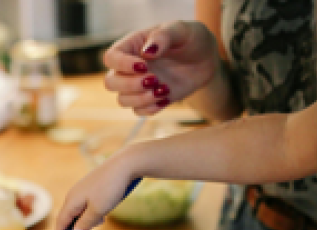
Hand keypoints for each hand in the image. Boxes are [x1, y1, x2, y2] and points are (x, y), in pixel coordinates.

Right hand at [56, 152, 139, 229]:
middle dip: (79, 227)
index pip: (60, 221)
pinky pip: (87, 204)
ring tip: (102, 218)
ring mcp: (82, 190)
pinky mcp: (91, 186)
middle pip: (70, 217)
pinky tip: (105, 208)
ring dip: (89, 219)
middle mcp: (73, 195)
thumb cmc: (110, 188)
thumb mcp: (98, 210)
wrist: (124, 165)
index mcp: (71, 201)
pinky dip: (93, 211)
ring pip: (80, 211)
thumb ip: (85, 223)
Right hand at [103, 21, 219, 115]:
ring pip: (122, 100)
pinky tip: (166, 99)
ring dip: (142, 99)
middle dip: (130, 85)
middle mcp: (129, 67)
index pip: (111, 57)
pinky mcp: (149, 99)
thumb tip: (146, 52)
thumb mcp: (181, 30)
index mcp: (132, 46)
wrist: (205, 58)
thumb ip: (163, 36)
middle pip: (111, 82)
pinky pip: (138, 111)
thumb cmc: (190, 38)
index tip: (144, 66)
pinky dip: (150, 109)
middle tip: (155, 79)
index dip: (122, 65)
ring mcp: (138, 85)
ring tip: (165, 90)